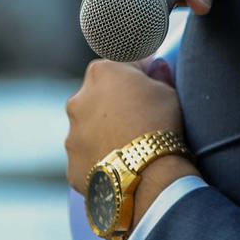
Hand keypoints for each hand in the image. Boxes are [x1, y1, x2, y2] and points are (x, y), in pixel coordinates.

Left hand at [65, 59, 186, 196]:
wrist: (147, 172)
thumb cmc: (160, 123)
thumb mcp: (168, 90)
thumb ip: (156, 76)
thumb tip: (155, 68)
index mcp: (101, 73)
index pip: (120, 67)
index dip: (138, 77)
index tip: (151, 89)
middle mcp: (78, 101)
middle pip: (98, 98)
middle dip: (114, 106)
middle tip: (141, 121)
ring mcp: (71, 135)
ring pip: (89, 131)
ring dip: (105, 134)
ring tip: (131, 149)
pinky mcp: (73, 166)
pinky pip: (88, 160)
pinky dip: (101, 161)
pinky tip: (122, 168)